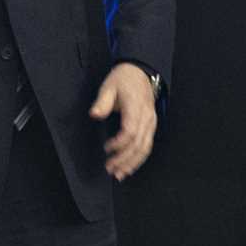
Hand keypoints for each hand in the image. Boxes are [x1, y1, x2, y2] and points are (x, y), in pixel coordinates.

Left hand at [89, 62, 156, 180]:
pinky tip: (130, 167)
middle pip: (138, 144)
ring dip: (132, 163)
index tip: (106, 148)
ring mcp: (151, 122)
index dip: (119, 143)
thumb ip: (102, 102)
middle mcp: (147, 117)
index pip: (130, 131)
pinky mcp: (151, 126)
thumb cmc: (123, 79)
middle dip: (124, 159)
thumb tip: (94, 114)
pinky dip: (139, 158)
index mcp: (136, 107)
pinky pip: (148, 145)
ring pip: (145, 148)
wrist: (140, 71)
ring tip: (119, 174)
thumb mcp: (109, 85)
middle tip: (110, 169)